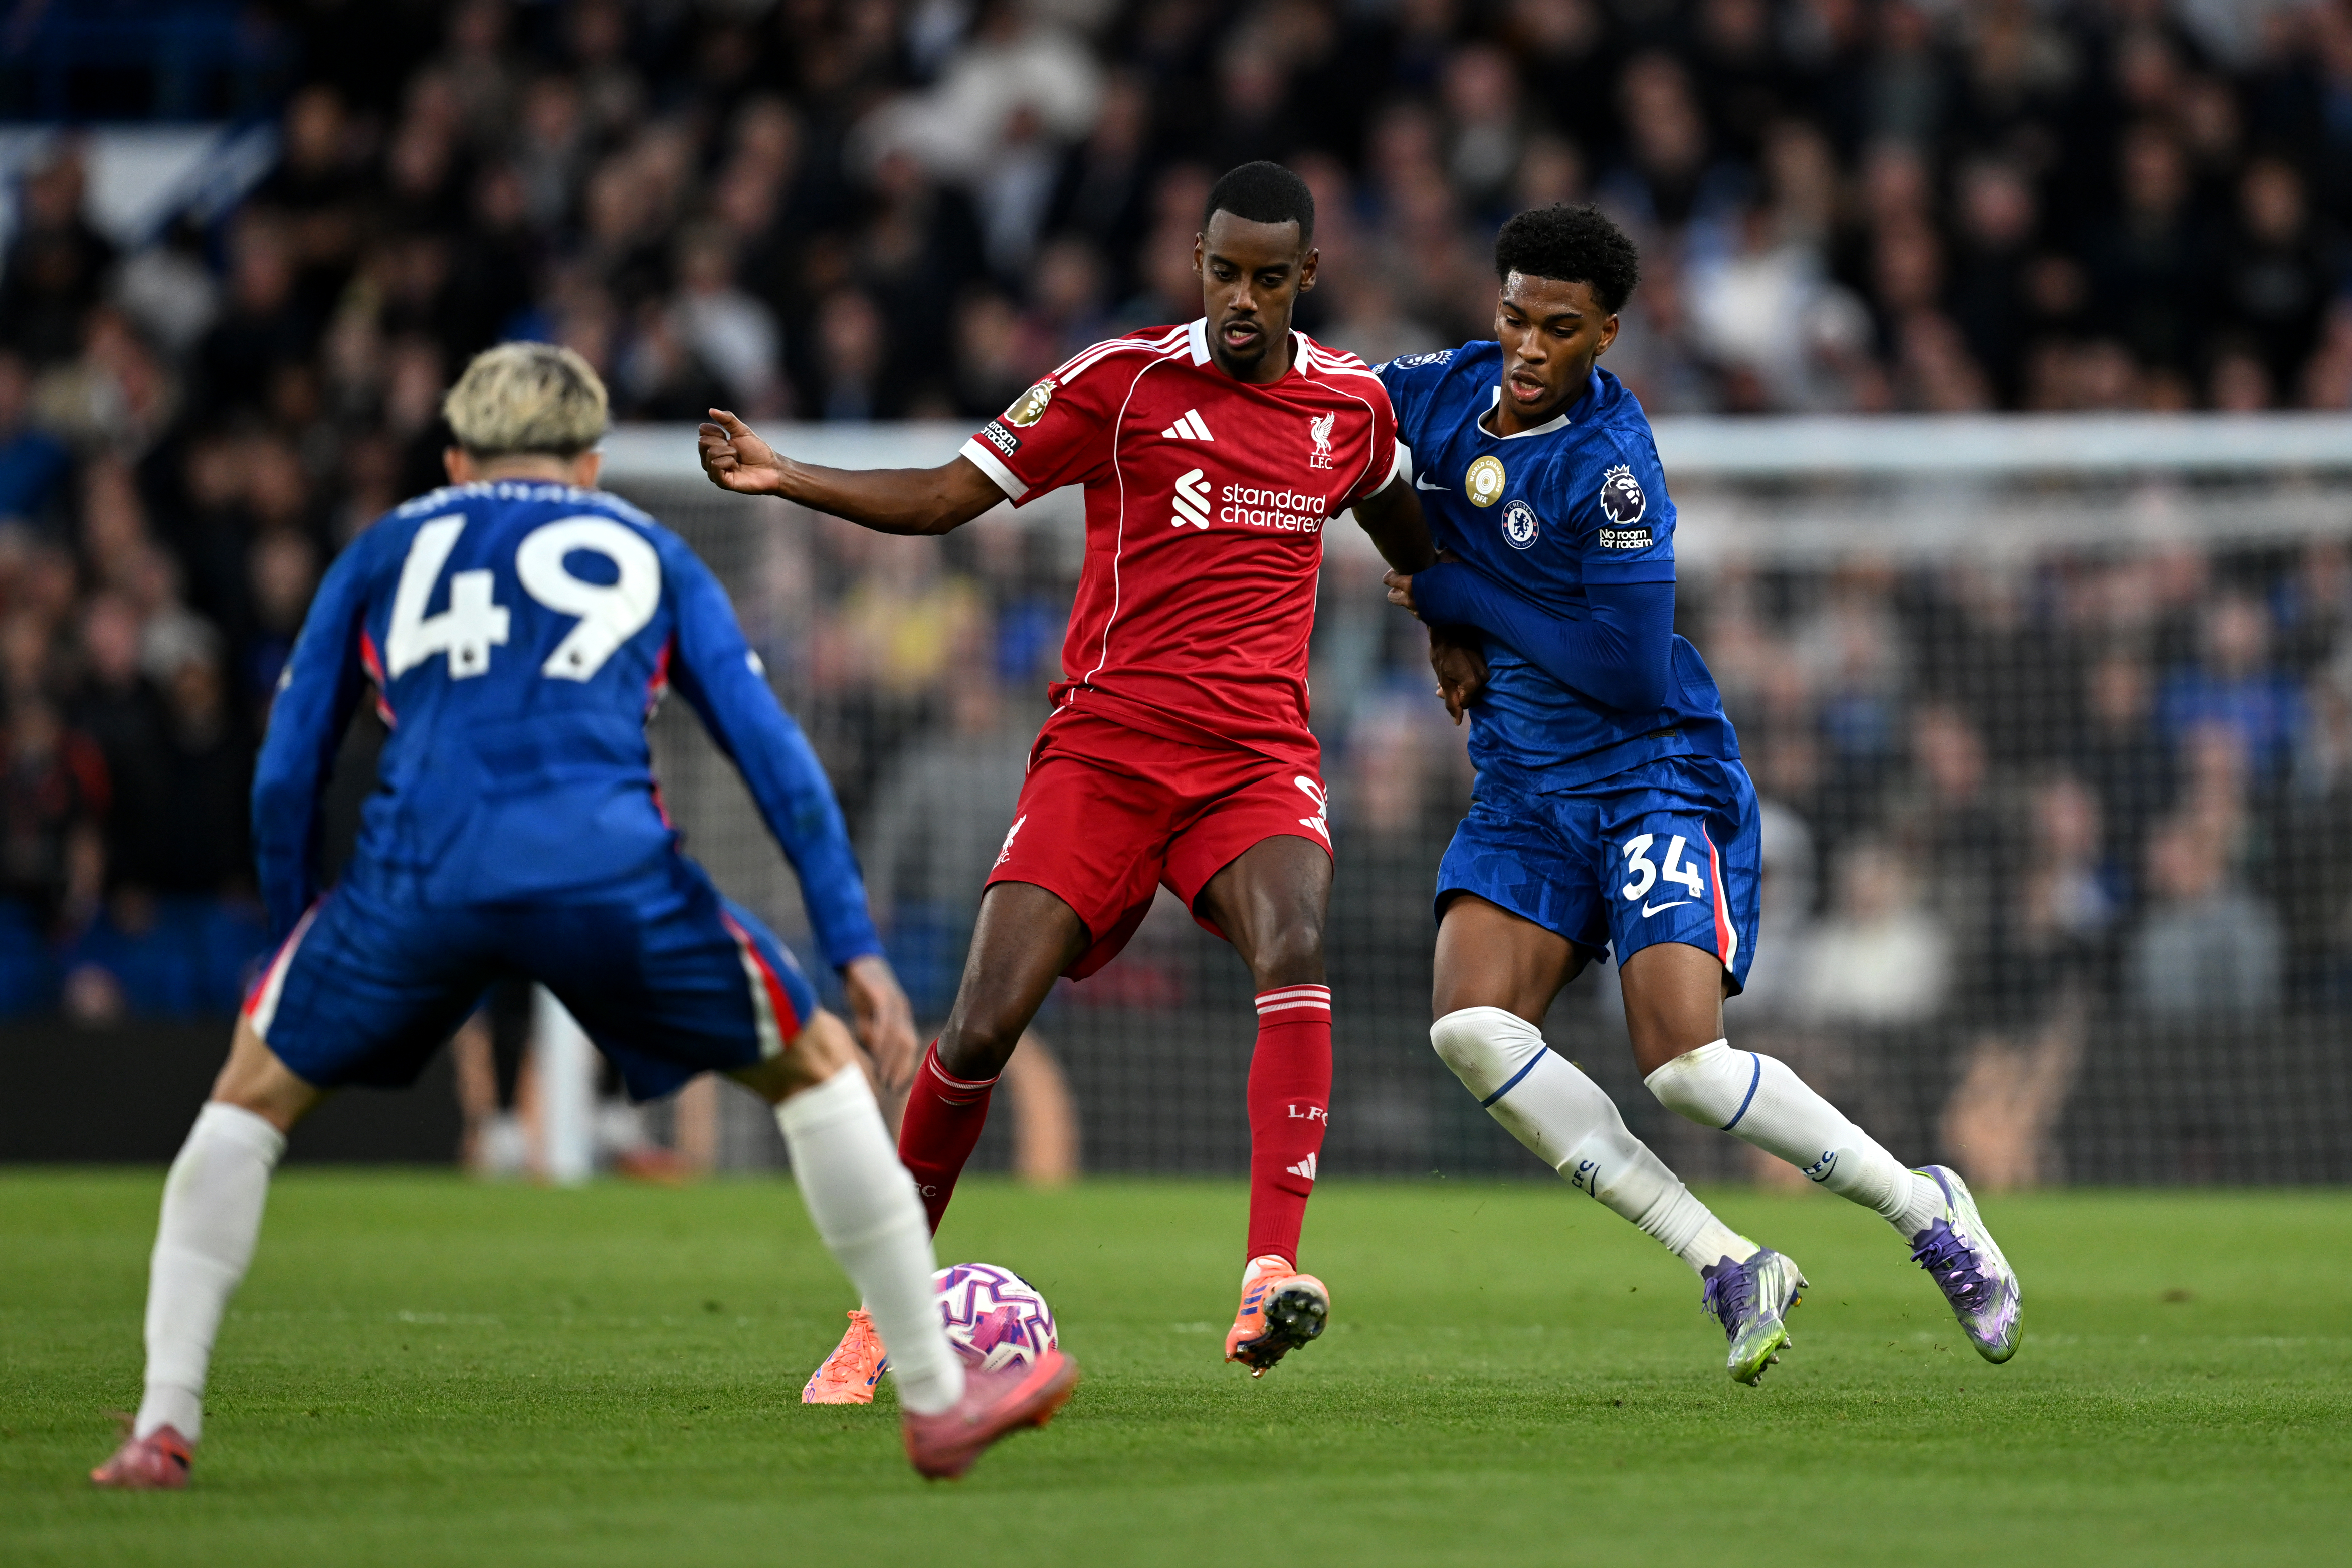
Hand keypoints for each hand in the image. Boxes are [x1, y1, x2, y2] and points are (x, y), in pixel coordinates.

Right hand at [698, 409, 787, 495]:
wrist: (771, 468)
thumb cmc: (758, 451)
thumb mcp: (742, 431)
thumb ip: (728, 420)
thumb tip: (711, 410)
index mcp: (713, 445)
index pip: (703, 431)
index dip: (718, 431)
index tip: (730, 438)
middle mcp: (710, 458)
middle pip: (703, 442)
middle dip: (723, 443)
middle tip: (736, 450)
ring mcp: (714, 471)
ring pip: (710, 454)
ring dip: (729, 452)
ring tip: (738, 459)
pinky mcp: (721, 482)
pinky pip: (715, 466)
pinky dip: (728, 461)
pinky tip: (736, 466)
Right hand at [841, 954, 918, 1092]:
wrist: (854, 957)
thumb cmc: (860, 988)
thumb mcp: (865, 1014)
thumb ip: (870, 1032)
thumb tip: (873, 1052)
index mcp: (901, 1016)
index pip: (909, 1046)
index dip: (905, 1067)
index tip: (897, 1088)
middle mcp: (902, 1010)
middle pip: (909, 1043)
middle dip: (900, 1067)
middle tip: (890, 1087)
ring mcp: (894, 1000)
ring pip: (899, 1034)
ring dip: (891, 1057)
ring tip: (882, 1075)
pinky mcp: (881, 992)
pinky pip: (885, 1018)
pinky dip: (882, 1037)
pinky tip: (876, 1051)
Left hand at [1384, 549, 1459, 615]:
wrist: (1474, 601)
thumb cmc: (1460, 577)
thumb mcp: (1446, 558)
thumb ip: (1433, 555)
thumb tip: (1430, 551)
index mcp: (1411, 584)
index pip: (1389, 580)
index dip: (1392, 574)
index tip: (1399, 571)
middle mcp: (1411, 600)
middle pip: (1391, 596)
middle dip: (1396, 589)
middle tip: (1407, 582)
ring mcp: (1419, 612)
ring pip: (1404, 605)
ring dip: (1409, 598)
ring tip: (1421, 591)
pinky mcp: (1428, 620)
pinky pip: (1417, 612)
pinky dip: (1420, 606)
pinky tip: (1431, 599)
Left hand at [1428, 624, 1487, 723]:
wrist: (1449, 629)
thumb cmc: (1443, 654)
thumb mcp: (1444, 680)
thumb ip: (1451, 702)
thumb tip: (1457, 722)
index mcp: (1474, 685)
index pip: (1466, 704)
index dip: (1452, 700)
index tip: (1441, 691)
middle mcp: (1486, 679)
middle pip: (1471, 695)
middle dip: (1455, 693)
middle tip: (1440, 687)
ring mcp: (1488, 670)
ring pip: (1473, 686)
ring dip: (1459, 685)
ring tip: (1445, 678)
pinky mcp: (1487, 662)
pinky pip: (1476, 677)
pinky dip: (1465, 677)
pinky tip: (1454, 671)